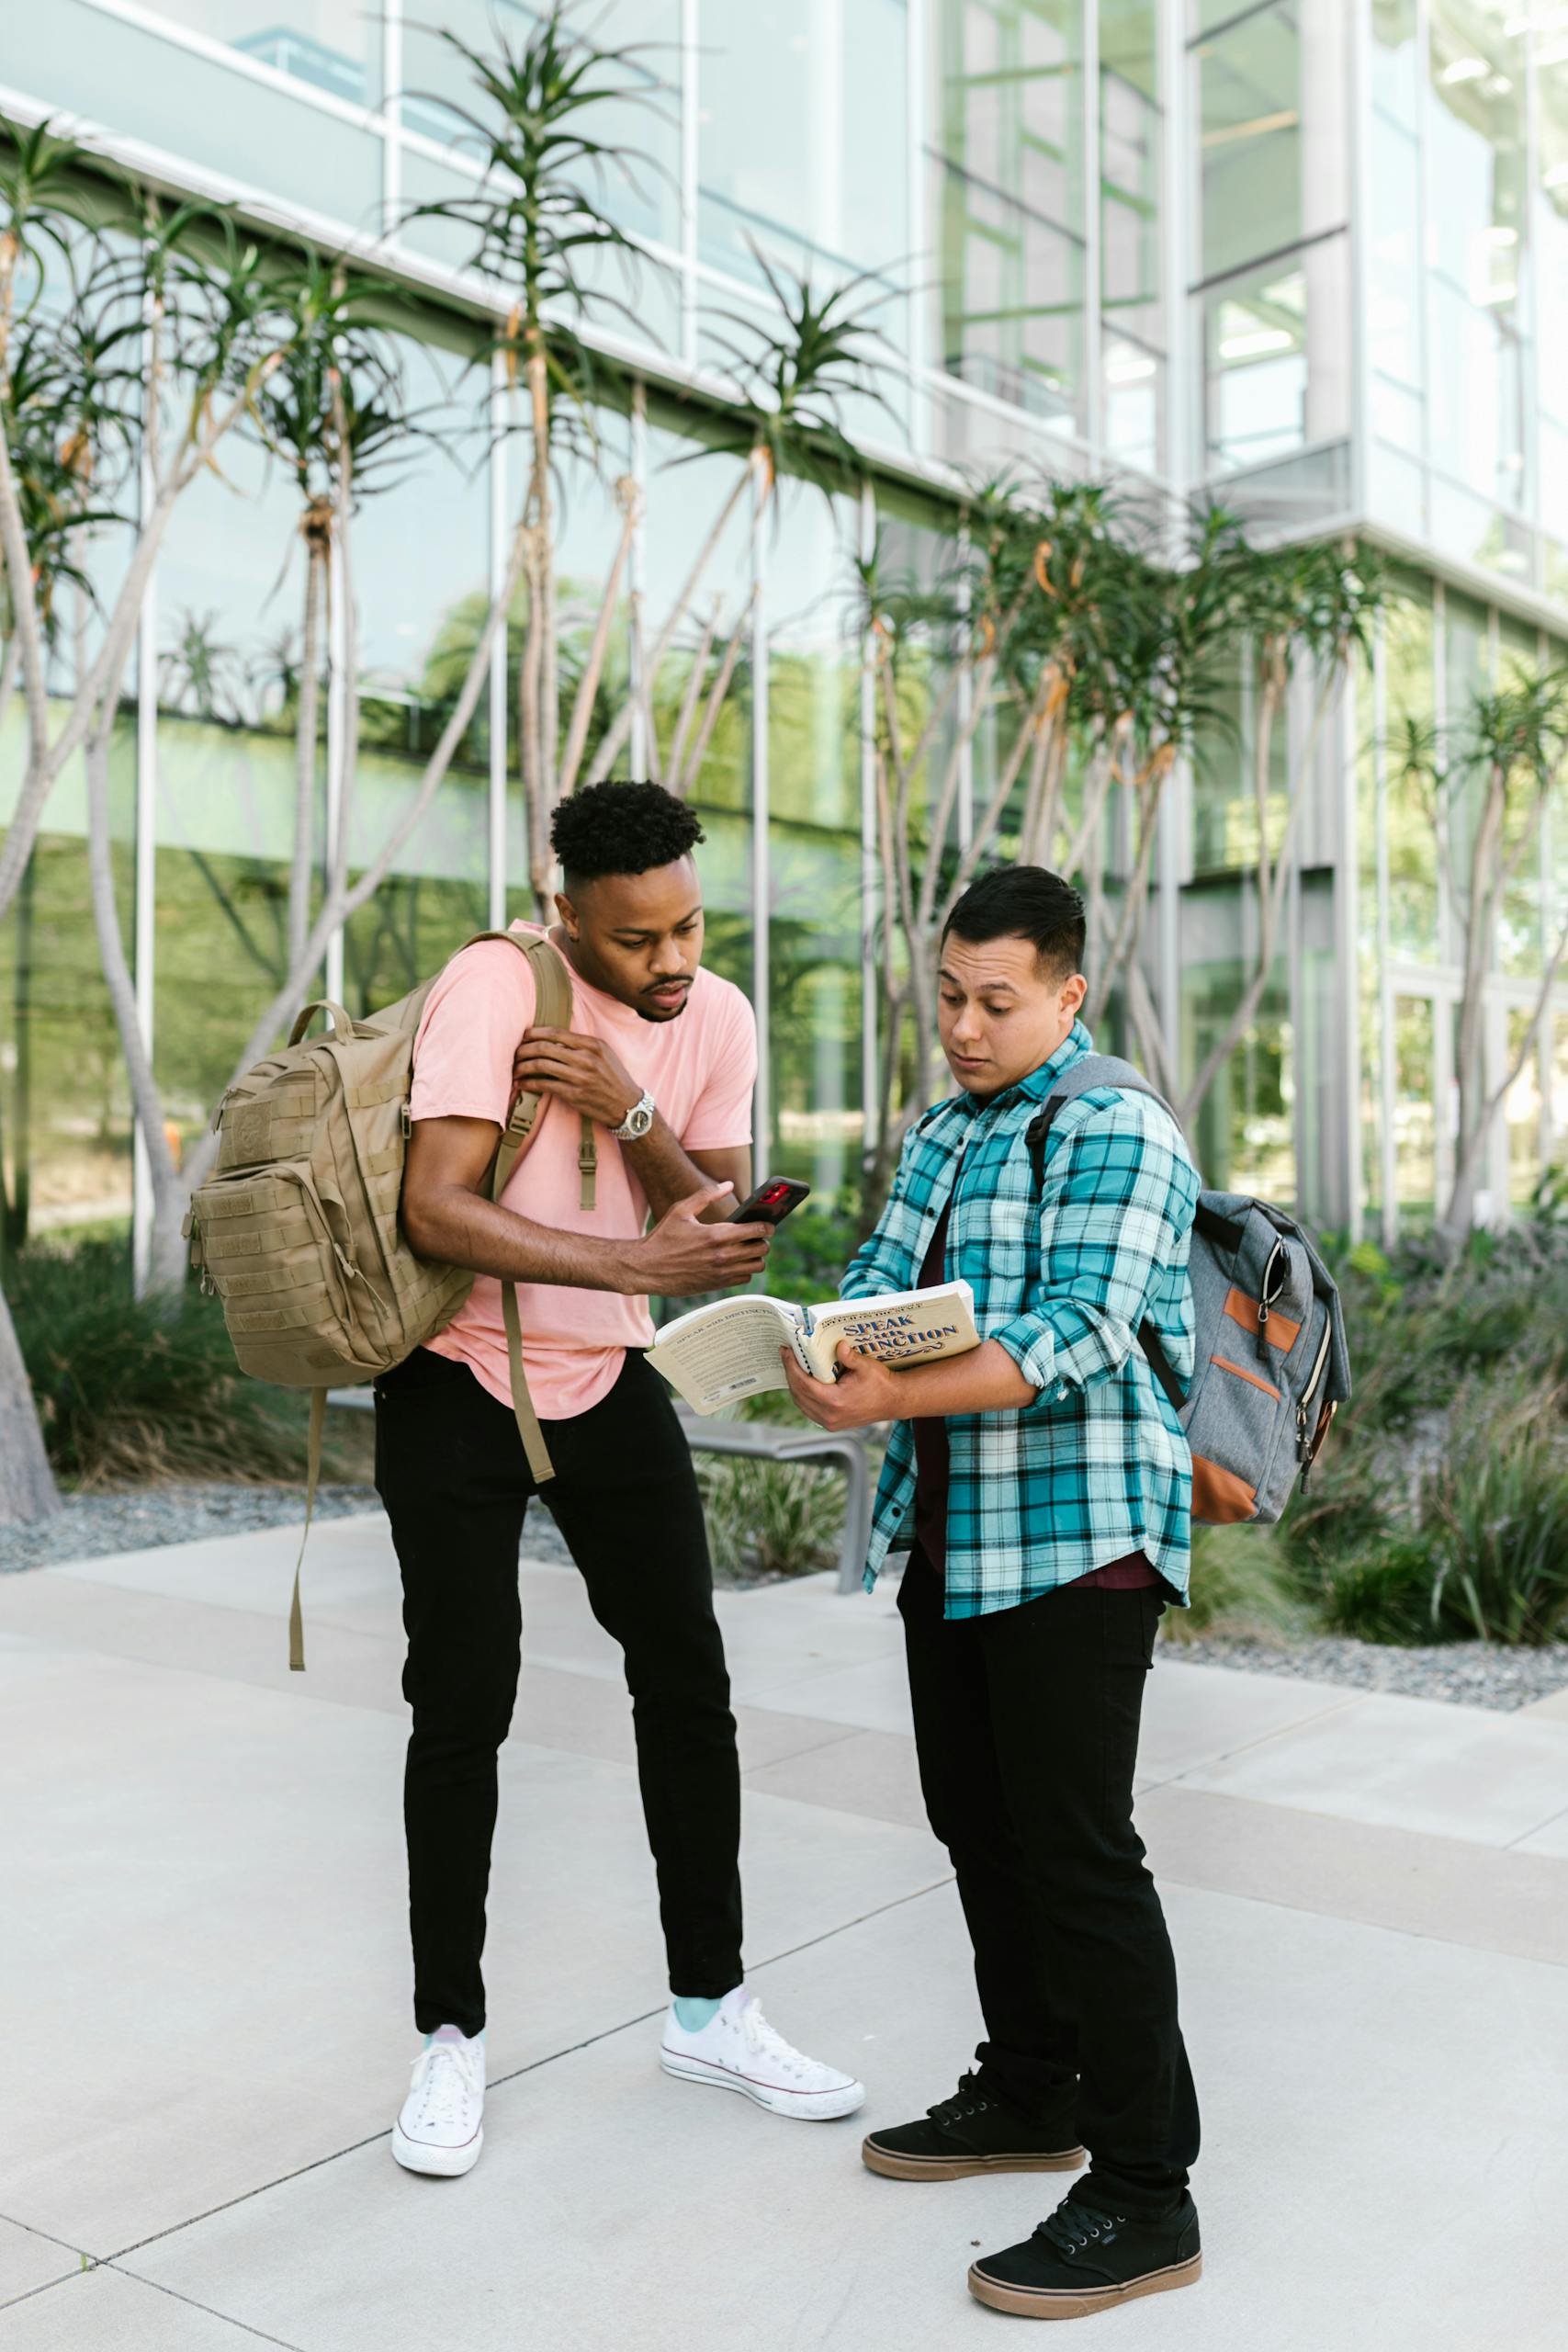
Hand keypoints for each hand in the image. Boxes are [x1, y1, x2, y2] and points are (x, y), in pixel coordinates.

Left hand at [511, 1029, 640, 1129]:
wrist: (627, 1105)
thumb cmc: (614, 1078)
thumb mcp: (604, 1054)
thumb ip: (581, 1045)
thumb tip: (552, 1041)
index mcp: (593, 1044)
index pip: (556, 1033)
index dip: (535, 1033)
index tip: (524, 1036)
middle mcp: (586, 1058)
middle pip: (544, 1048)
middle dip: (524, 1049)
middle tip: (515, 1053)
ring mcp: (580, 1077)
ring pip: (541, 1065)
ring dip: (523, 1067)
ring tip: (515, 1069)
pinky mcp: (574, 1095)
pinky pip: (544, 1085)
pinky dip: (529, 1084)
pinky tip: (522, 1084)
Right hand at [631, 1182, 771, 1296]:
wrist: (645, 1268)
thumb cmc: (662, 1237)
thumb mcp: (681, 1210)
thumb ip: (707, 1195)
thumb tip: (729, 1185)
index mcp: (715, 1235)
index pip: (757, 1231)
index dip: (767, 1226)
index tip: (769, 1224)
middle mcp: (721, 1256)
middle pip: (761, 1250)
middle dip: (763, 1241)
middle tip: (757, 1236)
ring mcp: (720, 1273)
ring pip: (756, 1267)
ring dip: (756, 1257)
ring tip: (747, 1249)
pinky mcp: (716, 1286)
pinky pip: (744, 1279)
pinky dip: (744, 1270)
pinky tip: (735, 1261)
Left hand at [780, 1340, 901, 1430]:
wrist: (894, 1402)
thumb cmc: (882, 1384)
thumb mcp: (866, 1366)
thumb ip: (849, 1357)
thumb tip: (838, 1345)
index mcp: (835, 1401)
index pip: (803, 1384)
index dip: (791, 1367)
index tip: (786, 1352)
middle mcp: (829, 1416)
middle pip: (798, 1394)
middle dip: (790, 1373)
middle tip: (786, 1355)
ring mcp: (829, 1423)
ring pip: (801, 1404)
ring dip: (794, 1385)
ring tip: (792, 1366)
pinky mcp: (831, 1424)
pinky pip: (809, 1410)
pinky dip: (803, 1396)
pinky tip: (803, 1382)